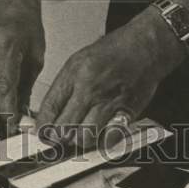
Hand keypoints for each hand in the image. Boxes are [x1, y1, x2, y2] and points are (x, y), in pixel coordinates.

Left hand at [36, 8, 182, 143]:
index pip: (49, 108)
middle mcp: (89, 88)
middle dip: (59, 137)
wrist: (145, 45)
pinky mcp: (126, 112)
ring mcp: (108, 101)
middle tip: (60, 137)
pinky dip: (102, 141)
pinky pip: (109, 138)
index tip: (43, 132)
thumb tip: (51, 111)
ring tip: (80, 136)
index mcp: (75, 73)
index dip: (42, 126)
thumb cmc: (115, 50)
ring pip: (84, 137)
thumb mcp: (80, 60)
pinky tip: (100, 134)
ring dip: (80, 141)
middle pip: (64, 127)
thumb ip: (65, 85)